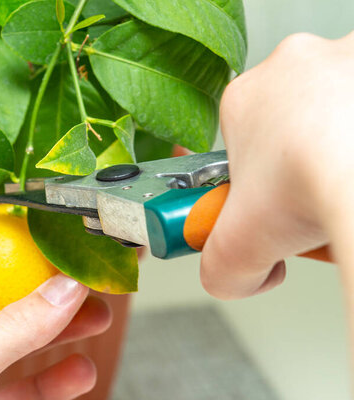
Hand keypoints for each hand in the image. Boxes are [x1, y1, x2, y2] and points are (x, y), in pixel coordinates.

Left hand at [0, 233, 111, 399]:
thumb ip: (8, 334)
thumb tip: (63, 288)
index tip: (5, 220)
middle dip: (35, 288)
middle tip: (76, 274)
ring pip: (17, 352)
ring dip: (57, 334)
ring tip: (96, 318)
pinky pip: (25, 394)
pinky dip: (56, 383)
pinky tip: (81, 373)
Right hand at [201, 31, 353, 298]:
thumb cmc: (308, 185)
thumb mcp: (235, 249)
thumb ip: (219, 268)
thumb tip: (229, 278)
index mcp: (243, 99)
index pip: (243, 145)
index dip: (257, 184)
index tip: (273, 206)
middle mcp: (292, 64)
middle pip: (293, 127)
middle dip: (301, 167)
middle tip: (313, 203)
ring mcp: (344, 58)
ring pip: (337, 113)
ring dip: (338, 151)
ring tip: (345, 190)